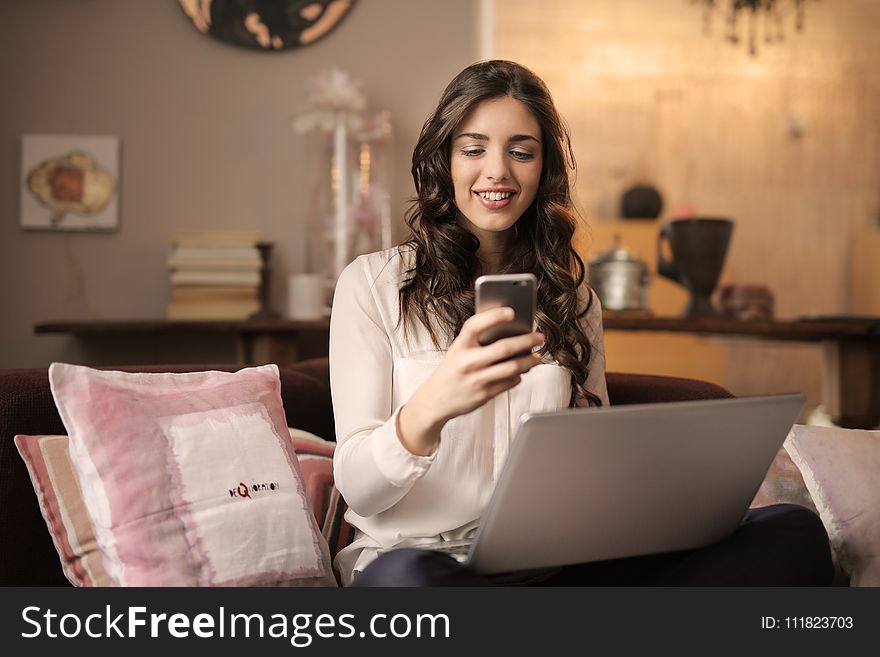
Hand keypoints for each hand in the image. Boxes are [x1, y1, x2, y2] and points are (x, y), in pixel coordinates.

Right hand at [397, 307, 543, 454]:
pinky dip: (518, 376)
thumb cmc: (451, 371)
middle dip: (526, 341)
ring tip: (537, 356)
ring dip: (529, 361)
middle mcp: (467, 362)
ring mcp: (476, 380)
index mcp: (459, 346)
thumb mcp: (458, 351)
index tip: (511, 311)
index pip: (475, 325)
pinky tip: (521, 371)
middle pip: (503, 348)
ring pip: (511, 367)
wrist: (436, 400)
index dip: (494, 316)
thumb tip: (509, 331)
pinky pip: (509, 382)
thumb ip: (477, 341)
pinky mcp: (484, 395)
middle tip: (539, 337)